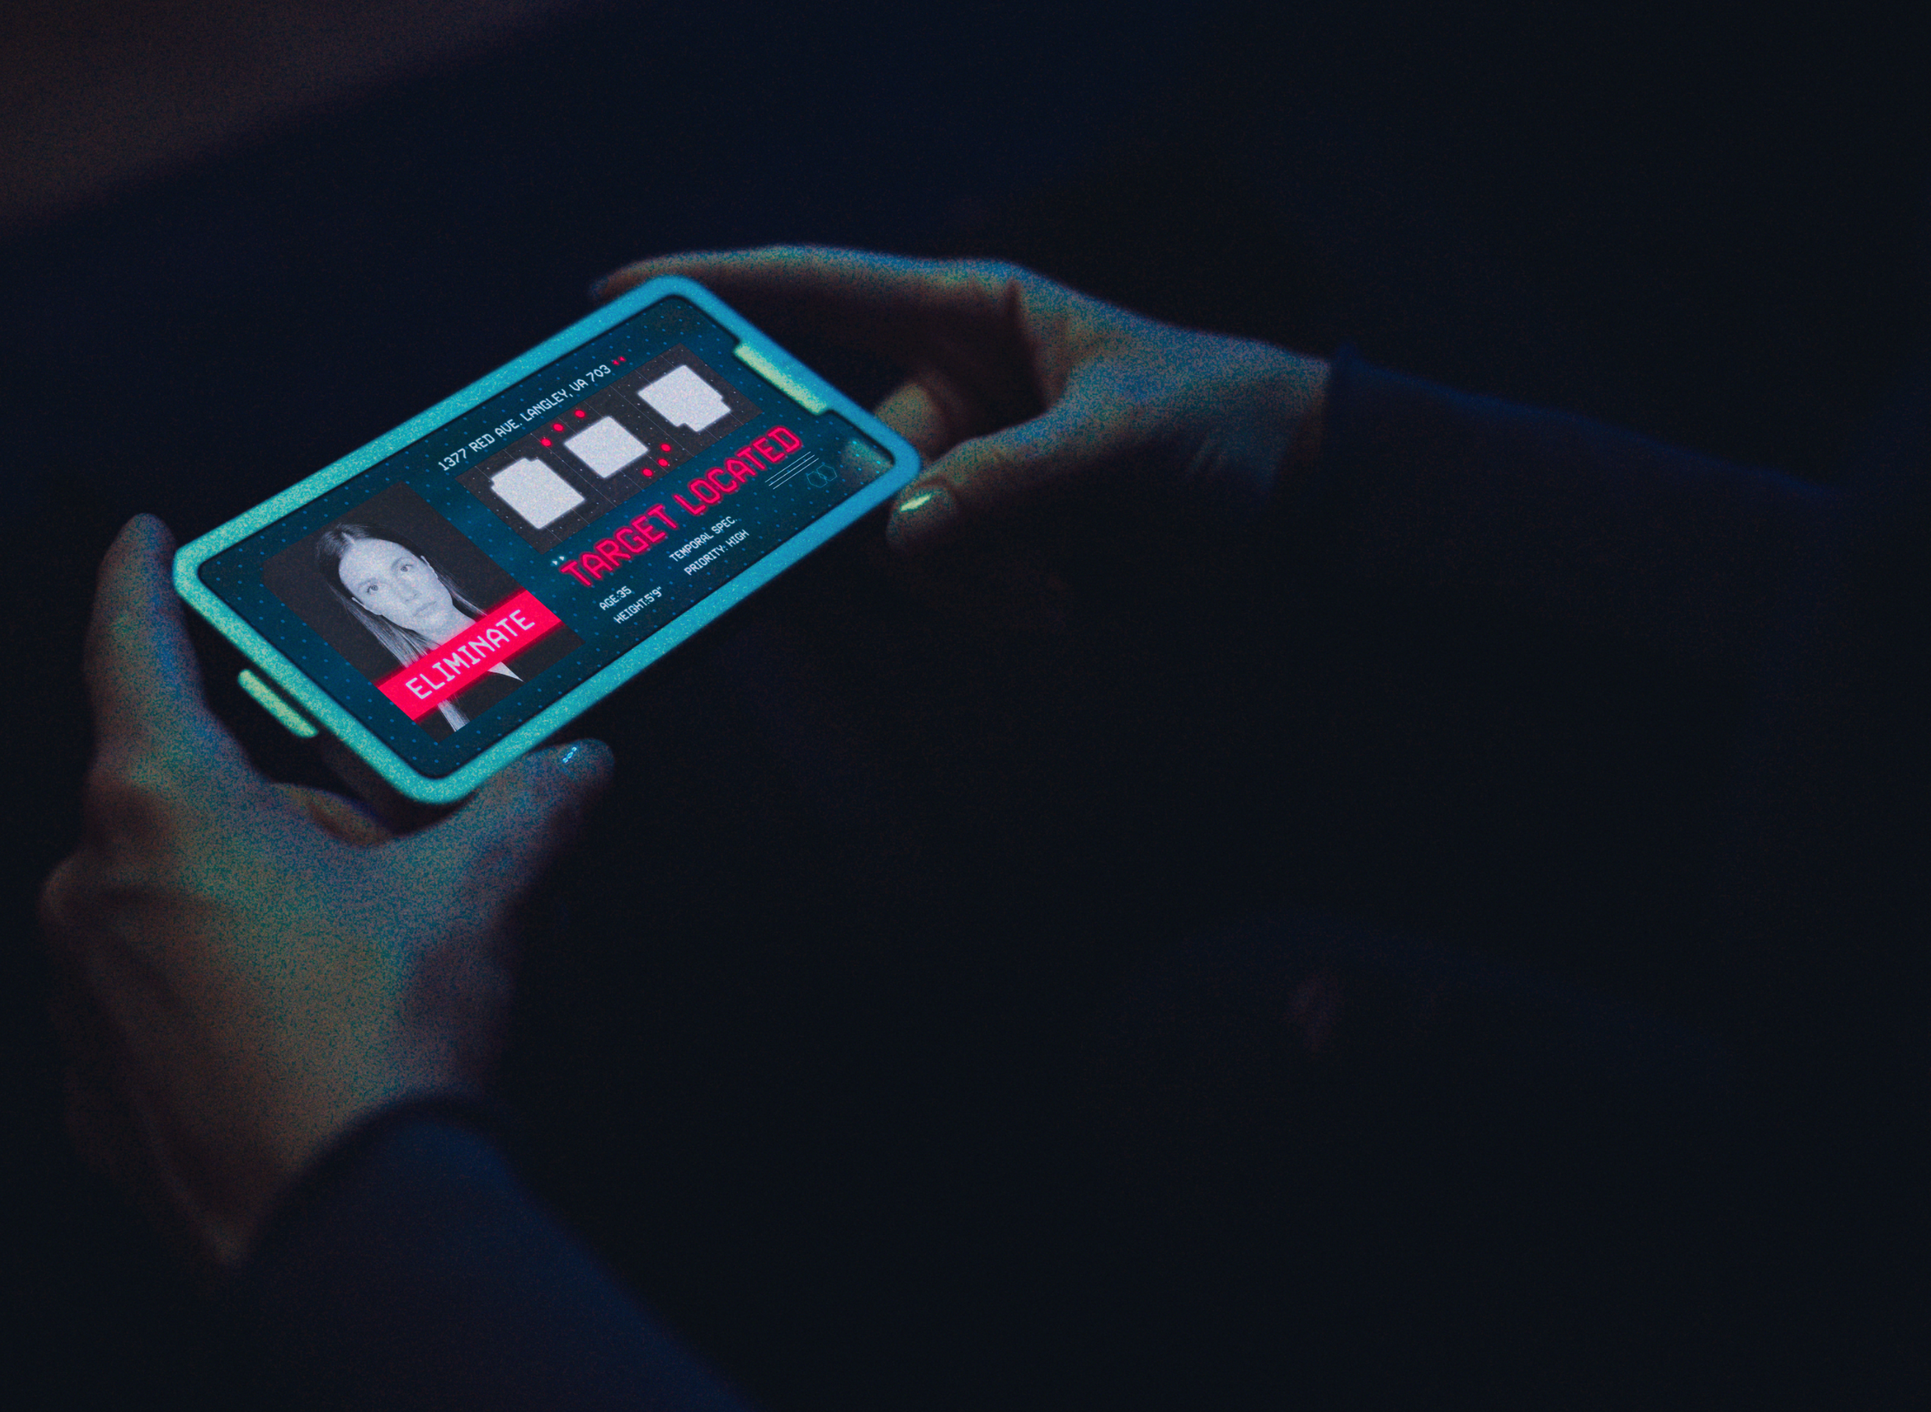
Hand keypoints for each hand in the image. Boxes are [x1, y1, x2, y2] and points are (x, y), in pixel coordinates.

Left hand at [40, 515, 611, 1267]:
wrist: (344, 1232)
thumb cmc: (380, 1051)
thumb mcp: (473, 899)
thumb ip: (525, 810)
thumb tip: (575, 766)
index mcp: (164, 806)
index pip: (133, 647)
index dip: (142, 579)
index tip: (144, 539)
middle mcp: (91, 886)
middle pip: (187, 790)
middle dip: (284, 805)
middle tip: (383, 849)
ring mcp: (81, 991)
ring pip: (171, 894)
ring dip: (254, 898)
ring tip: (363, 956)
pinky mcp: (94, 1082)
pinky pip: (155, 993)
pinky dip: (219, 988)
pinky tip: (307, 1027)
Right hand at [597, 247, 1328, 552]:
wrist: (1316, 513)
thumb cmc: (1234, 429)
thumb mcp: (1129, 439)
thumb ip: (1014, 479)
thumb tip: (901, 530)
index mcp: (971, 314)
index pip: (816, 292)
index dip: (714, 292)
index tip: (614, 302)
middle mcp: (950, 389)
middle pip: (838, 449)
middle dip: (864, 508)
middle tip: (913, 547)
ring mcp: (963, 473)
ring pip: (885, 537)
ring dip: (961, 576)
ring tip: (1059, 589)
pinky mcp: (988, 546)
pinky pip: (935, 583)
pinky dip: (987, 603)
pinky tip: (1063, 605)